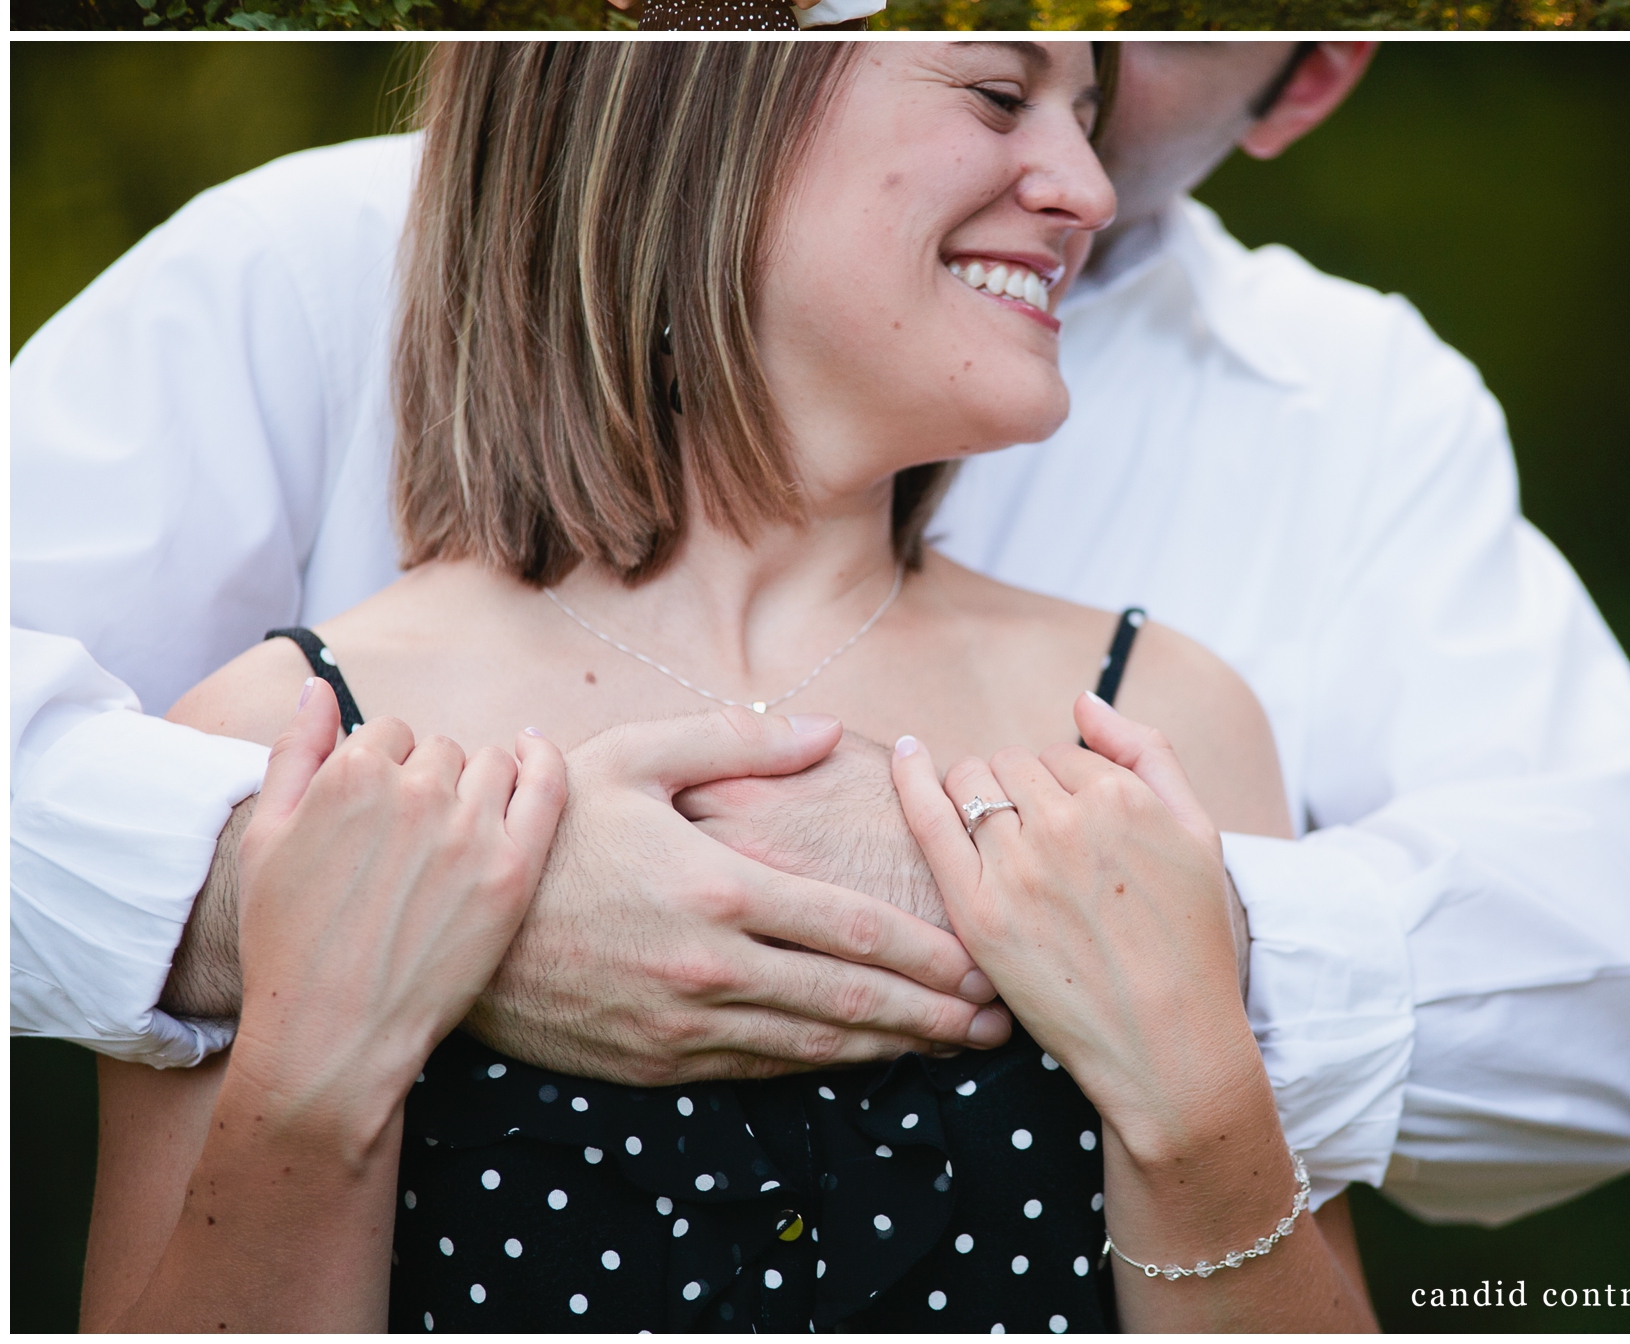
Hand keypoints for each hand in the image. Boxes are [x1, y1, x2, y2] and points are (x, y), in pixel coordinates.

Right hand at [229, 681, 565, 1166]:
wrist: (330, 1040)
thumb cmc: (288, 944)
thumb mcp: (265, 838)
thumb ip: (295, 751)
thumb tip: (317, 687)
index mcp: (354, 773)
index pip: (391, 733)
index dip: (385, 773)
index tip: (379, 821)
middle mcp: (416, 791)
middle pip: (441, 751)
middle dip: (428, 784)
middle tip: (411, 848)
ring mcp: (470, 831)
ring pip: (491, 764)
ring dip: (476, 787)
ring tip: (454, 840)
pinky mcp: (513, 872)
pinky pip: (547, 785)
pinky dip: (543, 764)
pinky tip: (534, 760)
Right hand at [471, 707, 1008, 1085]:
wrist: (458, 923)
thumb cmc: (556, 825)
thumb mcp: (639, 757)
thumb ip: (741, 742)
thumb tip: (827, 733)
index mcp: (718, 887)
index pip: (848, 927)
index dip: (924, 950)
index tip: (980, 958)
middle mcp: (711, 966)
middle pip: (848, 998)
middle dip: (932, 1011)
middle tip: (999, 1017)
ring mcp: (683, 1024)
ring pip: (811, 1044)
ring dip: (889, 1049)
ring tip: (953, 1046)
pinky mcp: (657, 1063)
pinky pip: (757, 1069)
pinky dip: (818, 1066)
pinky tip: (860, 1057)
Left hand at [891, 691, 1255, 1162]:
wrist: (1171, 1046)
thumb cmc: (1190, 939)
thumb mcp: (1197, 830)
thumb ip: (1144, 749)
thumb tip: (1082, 699)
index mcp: (1120, 797)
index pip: (1062, 753)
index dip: (1063, 787)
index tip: (1073, 831)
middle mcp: (1066, 823)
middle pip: (1012, 763)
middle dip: (1019, 787)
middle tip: (1038, 847)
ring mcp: (1018, 869)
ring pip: (971, 783)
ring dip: (977, 794)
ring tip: (996, 838)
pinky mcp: (979, 915)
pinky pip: (929, 820)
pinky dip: (912, 778)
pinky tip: (906, 752)